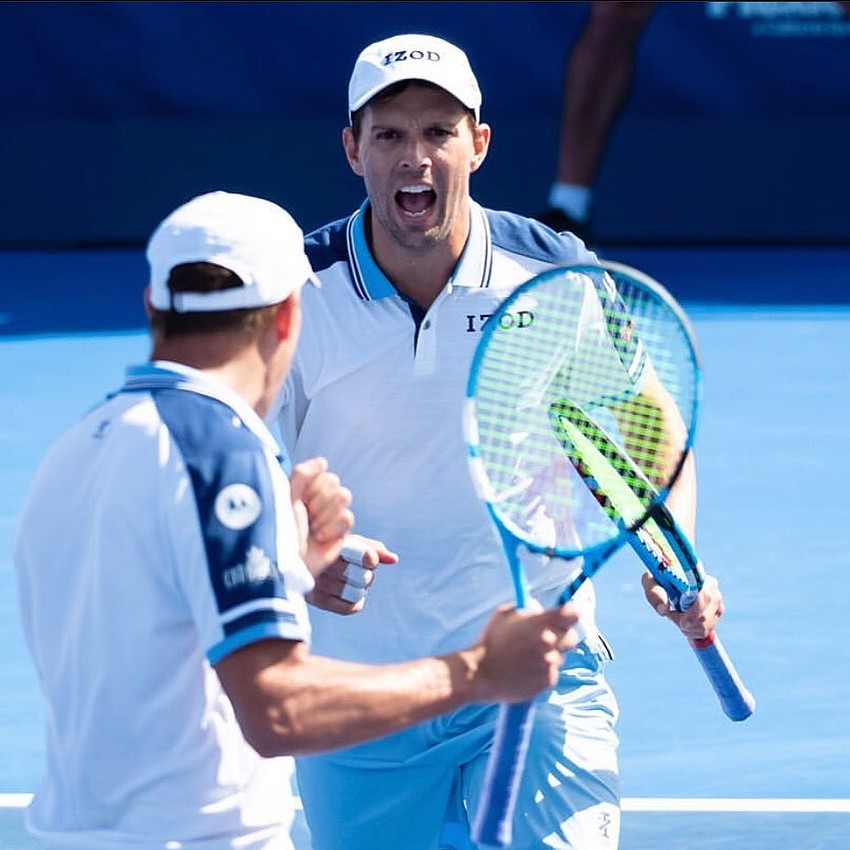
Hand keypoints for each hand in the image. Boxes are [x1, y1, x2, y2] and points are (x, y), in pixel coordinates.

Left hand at [290, 457, 353, 575]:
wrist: (285, 562)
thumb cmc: (279, 529)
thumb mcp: (285, 496)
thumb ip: (303, 474)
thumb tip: (323, 461)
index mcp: (303, 490)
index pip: (323, 473)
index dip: (313, 487)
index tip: (298, 501)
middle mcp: (317, 501)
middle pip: (335, 483)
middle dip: (319, 500)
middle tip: (305, 516)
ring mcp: (329, 517)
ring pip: (345, 496)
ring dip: (326, 513)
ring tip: (312, 528)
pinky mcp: (340, 533)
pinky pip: (348, 517)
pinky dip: (333, 527)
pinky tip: (320, 537)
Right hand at [306, 533, 398, 613]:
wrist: (298, 561)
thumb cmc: (331, 548)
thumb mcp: (350, 542)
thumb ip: (373, 548)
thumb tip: (394, 559)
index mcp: (333, 544)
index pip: (365, 558)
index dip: (371, 559)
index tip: (370, 560)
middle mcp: (324, 564)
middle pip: (364, 578)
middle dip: (367, 574)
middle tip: (357, 570)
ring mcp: (319, 583)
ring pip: (358, 593)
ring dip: (360, 588)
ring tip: (351, 581)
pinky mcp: (317, 600)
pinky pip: (350, 607)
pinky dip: (356, 602)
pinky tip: (348, 592)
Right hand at [471, 603, 580, 703]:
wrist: (480, 674)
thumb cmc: (490, 641)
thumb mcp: (504, 614)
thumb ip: (527, 610)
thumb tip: (540, 611)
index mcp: (540, 623)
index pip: (571, 614)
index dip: (571, 613)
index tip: (567, 614)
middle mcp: (549, 642)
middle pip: (571, 637)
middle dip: (562, 635)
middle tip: (547, 637)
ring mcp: (549, 663)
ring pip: (560, 656)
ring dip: (549, 654)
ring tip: (526, 657)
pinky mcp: (547, 681)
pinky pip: (551, 672)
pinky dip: (542, 670)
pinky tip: (524, 669)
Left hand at [641, 571, 724, 640]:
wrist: (666, 581)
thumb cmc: (657, 580)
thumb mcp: (650, 582)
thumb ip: (654, 594)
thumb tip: (663, 610)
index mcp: (697, 576)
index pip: (705, 597)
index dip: (695, 613)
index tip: (682, 623)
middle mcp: (711, 586)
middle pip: (706, 615)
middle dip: (687, 623)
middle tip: (671, 616)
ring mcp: (716, 599)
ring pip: (707, 626)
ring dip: (688, 628)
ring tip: (676, 618)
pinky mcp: (717, 610)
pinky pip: (708, 629)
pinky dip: (693, 631)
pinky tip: (684, 622)